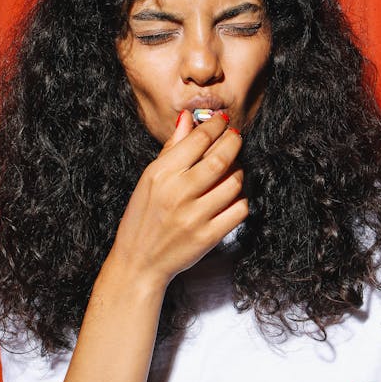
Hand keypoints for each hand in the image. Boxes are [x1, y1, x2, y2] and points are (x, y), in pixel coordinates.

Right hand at [103, 110, 246, 288]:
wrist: (139, 263)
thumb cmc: (142, 217)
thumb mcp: (149, 179)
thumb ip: (171, 148)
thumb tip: (186, 118)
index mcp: (160, 175)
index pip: (197, 140)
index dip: (215, 126)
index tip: (222, 121)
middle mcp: (178, 193)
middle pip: (221, 158)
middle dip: (234, 142)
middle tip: (236, 137)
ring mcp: (194, 216)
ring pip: (234, 182)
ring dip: (239, 171)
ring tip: (233, 167)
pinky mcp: (208, 237)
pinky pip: (239, 209)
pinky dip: (241, 199)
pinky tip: (233, 195)